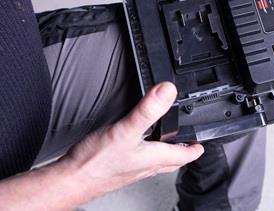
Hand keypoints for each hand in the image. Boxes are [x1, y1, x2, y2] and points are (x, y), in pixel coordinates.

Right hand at [59, 82, 204, 202]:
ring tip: (165, 142)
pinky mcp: (116, 169)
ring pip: (153, 161)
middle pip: (170, 160)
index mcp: (153, 158)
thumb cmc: (96, 164)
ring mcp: (130, 169)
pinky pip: (135, 160)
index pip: (182, 155)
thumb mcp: (126, 130)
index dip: (195, 148)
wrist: (70, 181)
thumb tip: (168, 91)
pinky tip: (131, 145)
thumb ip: (147, 110)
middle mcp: (144, 166)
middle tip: (189, 145)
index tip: (203, 142)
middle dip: (180, 151)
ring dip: (162, 151)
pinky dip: (141, 151)